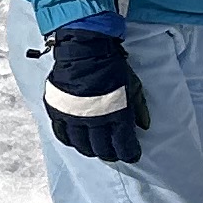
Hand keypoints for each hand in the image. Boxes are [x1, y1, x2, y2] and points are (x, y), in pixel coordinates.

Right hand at [39, 24, 143, 161]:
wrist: (85, 48)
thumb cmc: (112, 66)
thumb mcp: (133, 85)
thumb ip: (139, 108)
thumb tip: (144, 126)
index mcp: (116, 114)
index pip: (123, 146)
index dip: (129, 153)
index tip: (131, 154)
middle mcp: (94, 120)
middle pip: (102, 149)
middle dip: (110, 154)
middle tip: (113, 153)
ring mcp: (74, 116)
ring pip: (81, 145)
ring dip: (90, 150)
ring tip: (94, 148)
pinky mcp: (58, 110)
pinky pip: (62, 134)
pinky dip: (70, 140)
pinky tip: (75, 140)